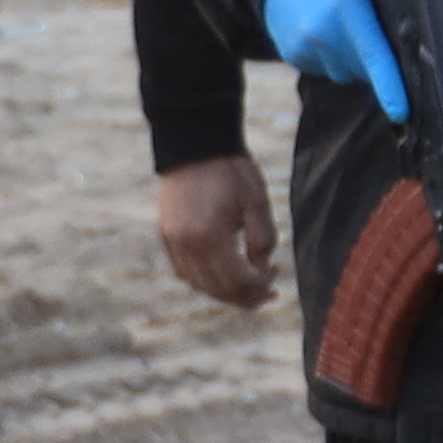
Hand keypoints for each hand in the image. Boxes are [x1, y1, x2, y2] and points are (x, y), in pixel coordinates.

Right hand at [151, 154, 276, 310]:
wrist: (195, 144)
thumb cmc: (232, 171)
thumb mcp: (257, 203)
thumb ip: (263, 240)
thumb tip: (261, 269)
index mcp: (210, 236)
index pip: (237, 280)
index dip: (260, 287)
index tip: (276, 274)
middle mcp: (186, 244)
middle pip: (216, 289)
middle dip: (245, 297)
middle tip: (268, 294)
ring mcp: (172, 241)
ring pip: (198, 284)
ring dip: (225, 292)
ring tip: (248, 288)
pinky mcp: (166, 235)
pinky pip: (184, 271)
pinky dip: (205, 280)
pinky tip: (224, 274)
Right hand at [261, 0, 405, 115]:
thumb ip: (392, 4)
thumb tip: (420, 40)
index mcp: (348, 9)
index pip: (374, 57)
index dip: (390, 88)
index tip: (402, 113)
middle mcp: (323, 32)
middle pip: (365, 71)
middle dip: (377, 63)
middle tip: (372, 34)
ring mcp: (305, 47)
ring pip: (347, 74)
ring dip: (354, 62)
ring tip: (344, 29)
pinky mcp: (293, 57)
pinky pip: (327, 71)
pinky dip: (334, 60)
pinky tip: (327, 35)